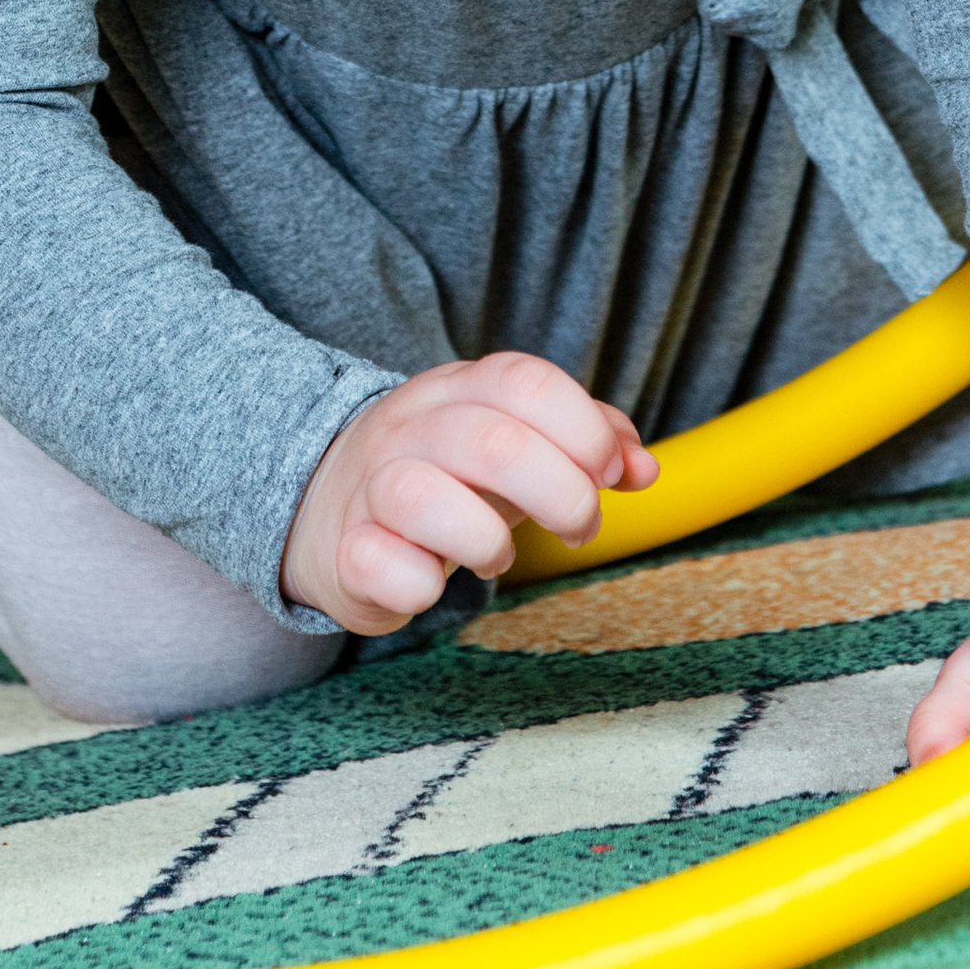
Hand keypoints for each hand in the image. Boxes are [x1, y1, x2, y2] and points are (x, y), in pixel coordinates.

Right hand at [281, 350, 657, 634]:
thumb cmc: (445, 474)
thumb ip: (584, 442)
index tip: (611, 475)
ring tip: (499, 557)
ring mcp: (371, 487)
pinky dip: (421, 586)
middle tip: (581, 528)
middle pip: (493, 442)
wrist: (325, 505)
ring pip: (425, 498)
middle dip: (562, 494)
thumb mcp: (514, 438)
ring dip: (488, 541)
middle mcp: (410, 428)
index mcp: (458, 389)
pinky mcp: (345, 553)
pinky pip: (382, 566)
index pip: (524, 382)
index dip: (583, 430)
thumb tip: (644, 467)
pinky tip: (433, 582)